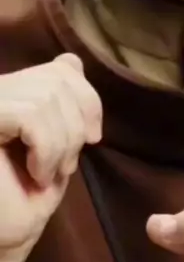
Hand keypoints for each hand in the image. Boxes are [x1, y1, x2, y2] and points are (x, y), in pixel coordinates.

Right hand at [0, 53, 101, 261]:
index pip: (61, 67)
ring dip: (61, 143)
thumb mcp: (55, 144)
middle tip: (66, 164)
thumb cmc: (22, 199)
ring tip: (47, 172)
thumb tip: (71, 62)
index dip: (87, 98)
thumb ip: (61, 105)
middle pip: (57, 78)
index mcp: (12, 93)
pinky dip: (45, 148)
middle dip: (76, 124)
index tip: (93, 136)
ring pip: (46, 97)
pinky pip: (30, 117)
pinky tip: (35, 174)